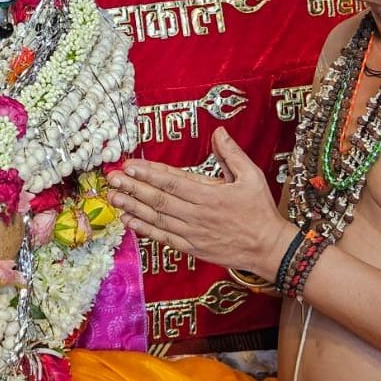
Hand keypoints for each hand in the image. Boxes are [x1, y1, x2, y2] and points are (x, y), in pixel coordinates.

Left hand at [107, 128, 295, 275]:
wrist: (268, 248)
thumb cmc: (260, 211)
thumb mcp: (252, 176)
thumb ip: (232, 154)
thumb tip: (218, 131)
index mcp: (209, 195)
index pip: (172, 181)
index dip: (149, 173)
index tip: (130, 164)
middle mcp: (196, 214)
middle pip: (158, 199)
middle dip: (133, 187)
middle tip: (112, 178)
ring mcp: (192, 233)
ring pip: (156, 218)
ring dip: (133, 207)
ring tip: (114, 197)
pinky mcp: (191, 247)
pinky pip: (163, 237)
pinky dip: (144, 229)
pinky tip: (129, 220)